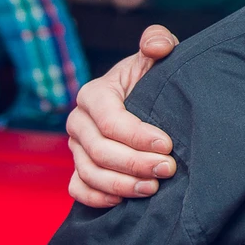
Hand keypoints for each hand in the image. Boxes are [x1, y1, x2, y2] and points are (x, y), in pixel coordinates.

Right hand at [66, 25, 180, 207]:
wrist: (148, 101)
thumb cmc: (153, 78)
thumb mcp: (158, 56)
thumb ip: (158, 42)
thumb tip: (158, 46)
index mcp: (94, 93)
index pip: (110, 120)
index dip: (138, 135)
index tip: (168, 144)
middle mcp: (79, 122)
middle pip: (100, 150)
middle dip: (135, 163)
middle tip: (168, 169)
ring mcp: (76, 147)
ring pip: (89, 172)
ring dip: (122, 185)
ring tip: (153, 188)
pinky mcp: (79, 168)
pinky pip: (78, 188)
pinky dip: (97, 198)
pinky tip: (124, 202)